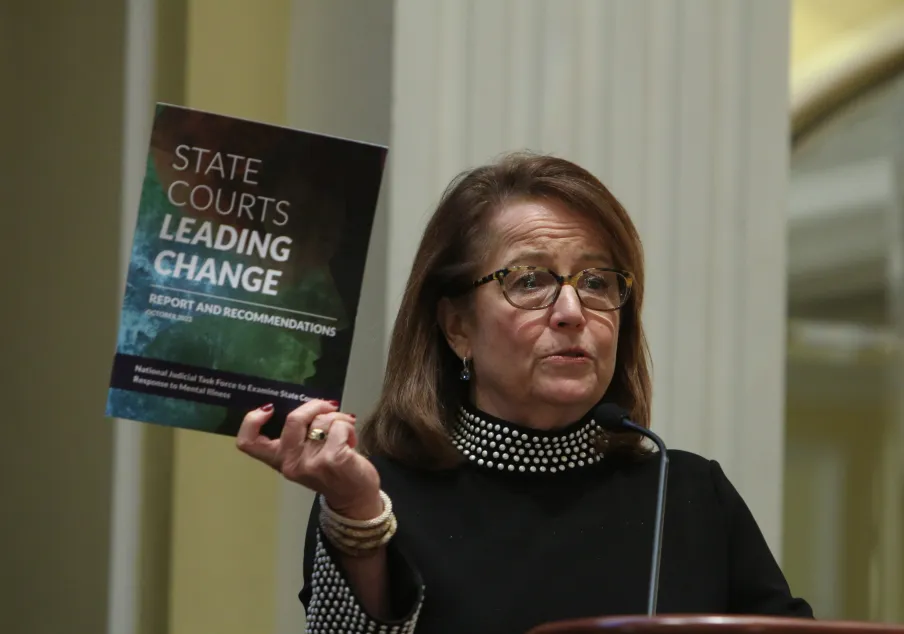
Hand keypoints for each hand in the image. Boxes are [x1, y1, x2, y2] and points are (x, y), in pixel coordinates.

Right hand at [236, 400, 381, 518]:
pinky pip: (339, 426)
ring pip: (321, 420)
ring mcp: (310, 462)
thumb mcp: (306, 455)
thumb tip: (308, 404)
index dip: (251, 420)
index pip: (248, 442)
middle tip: (329, 407)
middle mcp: (290, 463)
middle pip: (293, 419)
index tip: (269, 409)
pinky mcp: (333, 459)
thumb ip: (299, 434)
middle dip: (314, 405)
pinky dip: (348, 426)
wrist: (355, 499)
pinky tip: (351, 440)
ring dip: (338, 418)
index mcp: (279, 460)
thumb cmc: (332, 472)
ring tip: (345, 431)